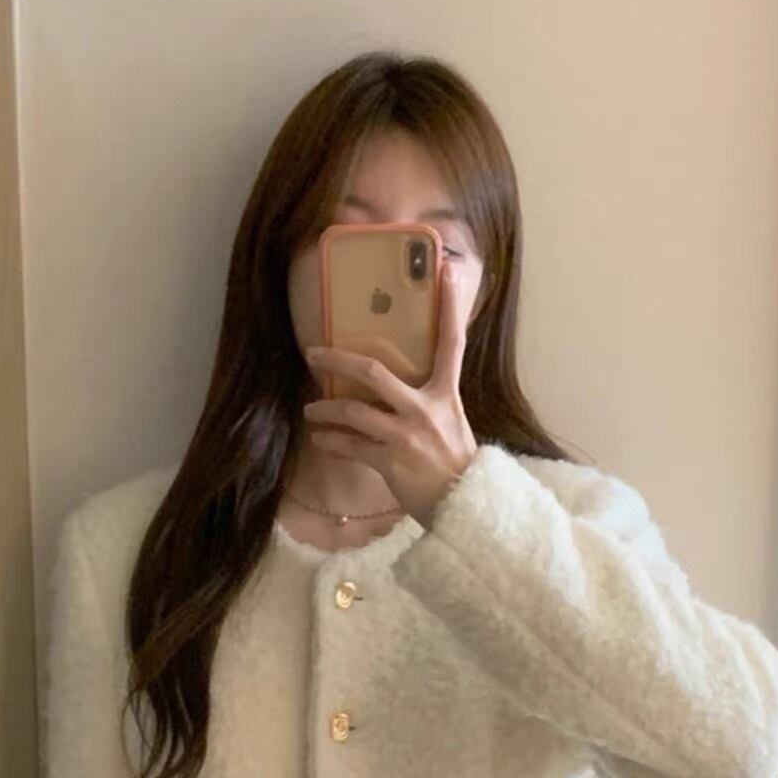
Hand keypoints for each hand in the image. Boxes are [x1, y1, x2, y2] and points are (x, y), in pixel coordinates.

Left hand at [301, 256, 479, 525]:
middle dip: (338, 360)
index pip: (452, 342)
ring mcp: (406, 437)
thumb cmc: (455, 464)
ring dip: (326, 409)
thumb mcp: (452, 422)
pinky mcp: (390, 463)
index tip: (443, 269)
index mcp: (447, 394)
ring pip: (353, 412)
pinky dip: (331, 442)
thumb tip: (400, 383)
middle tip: (313, 354)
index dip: (449, 306)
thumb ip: (431, 399)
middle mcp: (426, 410)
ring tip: (312, 410)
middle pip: (374, 372)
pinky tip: (321, 439)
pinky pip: (350, 446)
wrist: (466, 507)